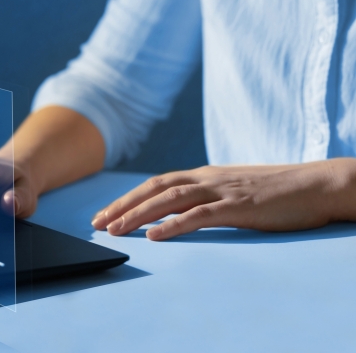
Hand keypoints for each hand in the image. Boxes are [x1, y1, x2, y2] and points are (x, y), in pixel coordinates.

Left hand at [91, 159, 355, 239]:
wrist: (315, 184)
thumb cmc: (274, 190)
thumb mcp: (232, 190)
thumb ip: (205, 197)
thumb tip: (178, 211)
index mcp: (204, 175)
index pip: (156, 184)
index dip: (128, 198)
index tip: (105, 214)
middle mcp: (207, 178)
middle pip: (154, 188)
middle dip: (122, 205)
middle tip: (97, 223)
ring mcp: (222, 190)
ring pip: (170, 200)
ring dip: (138, 215)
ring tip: (115, 229)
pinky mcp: (238, 206)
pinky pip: (200, 215)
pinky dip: (173, 225)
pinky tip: (155, 235)